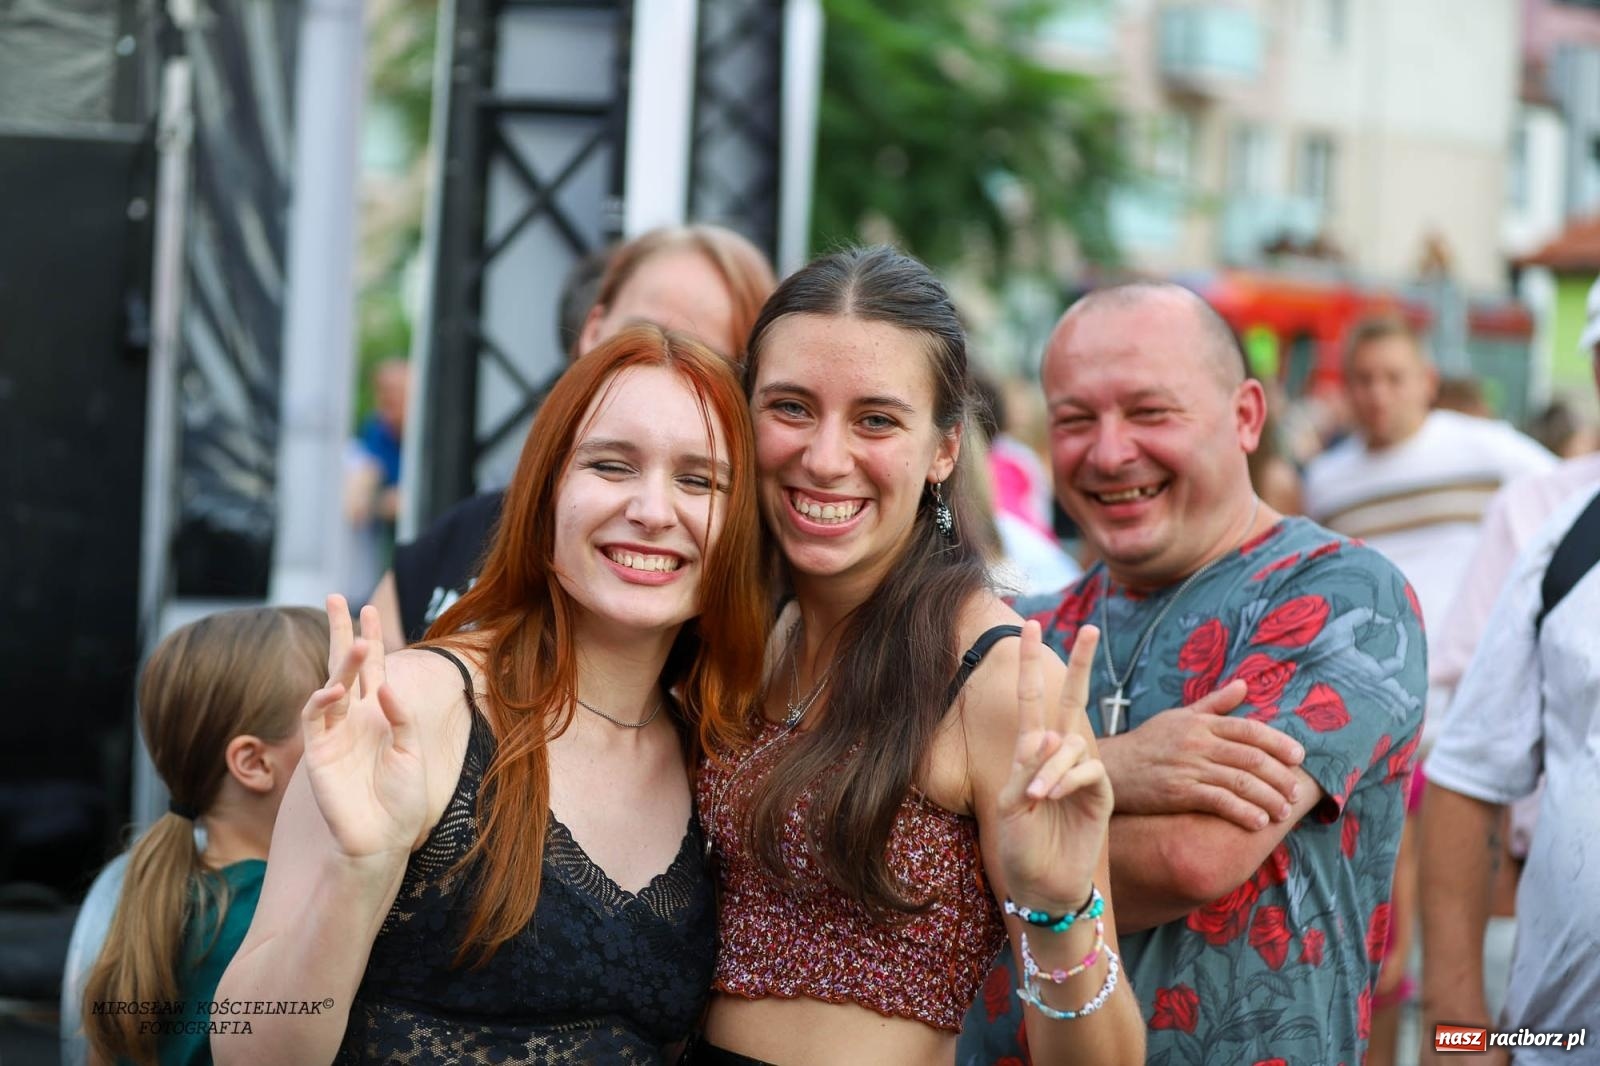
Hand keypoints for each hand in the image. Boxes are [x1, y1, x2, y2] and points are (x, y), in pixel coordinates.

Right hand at [300, 595, 428, 859]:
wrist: (381, 839)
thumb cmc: (402, 800)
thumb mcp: (412, 752)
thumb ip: (402, 718)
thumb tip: (386, 684)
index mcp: (379, 715)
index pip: (372, 667)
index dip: (368, 637)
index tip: (366, 606)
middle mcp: (354, 718)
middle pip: (343, 665)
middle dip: (340, 632)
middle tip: (336, 597)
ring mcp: (333, 733)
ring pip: (331, 685)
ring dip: (341, 663)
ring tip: (357, 643)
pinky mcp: (318, 753)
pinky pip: (315, 719)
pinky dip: (321, 700)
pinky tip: (336, 689)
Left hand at [996, 621, 1113, 912]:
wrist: (1043, 887)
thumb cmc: (1019, 848)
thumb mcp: (1008, 806)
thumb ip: (1025, 771)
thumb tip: (1048, 737)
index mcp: (1030, 754)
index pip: (1032, 699)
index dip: (1030, 663)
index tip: (1030, 627)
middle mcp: (1058, 757)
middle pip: (1072, 700)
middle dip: (1080, 663)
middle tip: (1091, 627)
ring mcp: (1082, 774)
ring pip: (1072, 742)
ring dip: (1052, 765)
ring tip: (1036, 796)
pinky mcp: (1101, 794)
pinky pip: (1088, 770)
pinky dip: (1067, 778)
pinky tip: (1050, 795)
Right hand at [1099, 682, 1304, 829]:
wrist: (1109, 767)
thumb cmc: (1147, 742)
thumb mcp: (1179, 716)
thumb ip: (1215, 704)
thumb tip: (1245, 685)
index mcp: (1200, 723)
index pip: (1249, 730)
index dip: (1278, 743)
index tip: (1299, 758)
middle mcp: (1197, 742)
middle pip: (1251, 758)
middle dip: (1279, 777)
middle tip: (1295, 793)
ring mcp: (1188, 767)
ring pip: (1240, 781)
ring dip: (1268, 798)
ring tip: (1282, 812)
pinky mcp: (1178, 792)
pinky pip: (1219, 801)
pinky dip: (1243, 812)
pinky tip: (1258, 822)